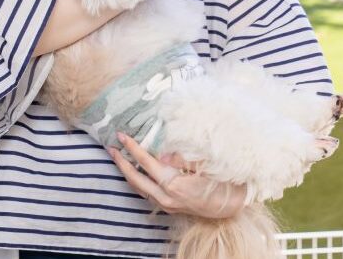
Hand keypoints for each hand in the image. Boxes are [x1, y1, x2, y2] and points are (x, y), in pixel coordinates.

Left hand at [108, 132, 247, 218]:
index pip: (147, 163)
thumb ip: (183, 159)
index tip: (122, 135)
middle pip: (135, 178)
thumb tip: (162, 154)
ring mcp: (166, 204)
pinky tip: (136, 172)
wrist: (230, 207)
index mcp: (174, 184)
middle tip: (111, 147)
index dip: (133, 148)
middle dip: (121, 162)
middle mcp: (165, 197)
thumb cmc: (222, 183)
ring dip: (127, 172)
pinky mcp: (168, 207)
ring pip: (138, 187)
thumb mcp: (206, 166)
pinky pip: (146, 192)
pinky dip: (138, 180)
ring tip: (119, 157)